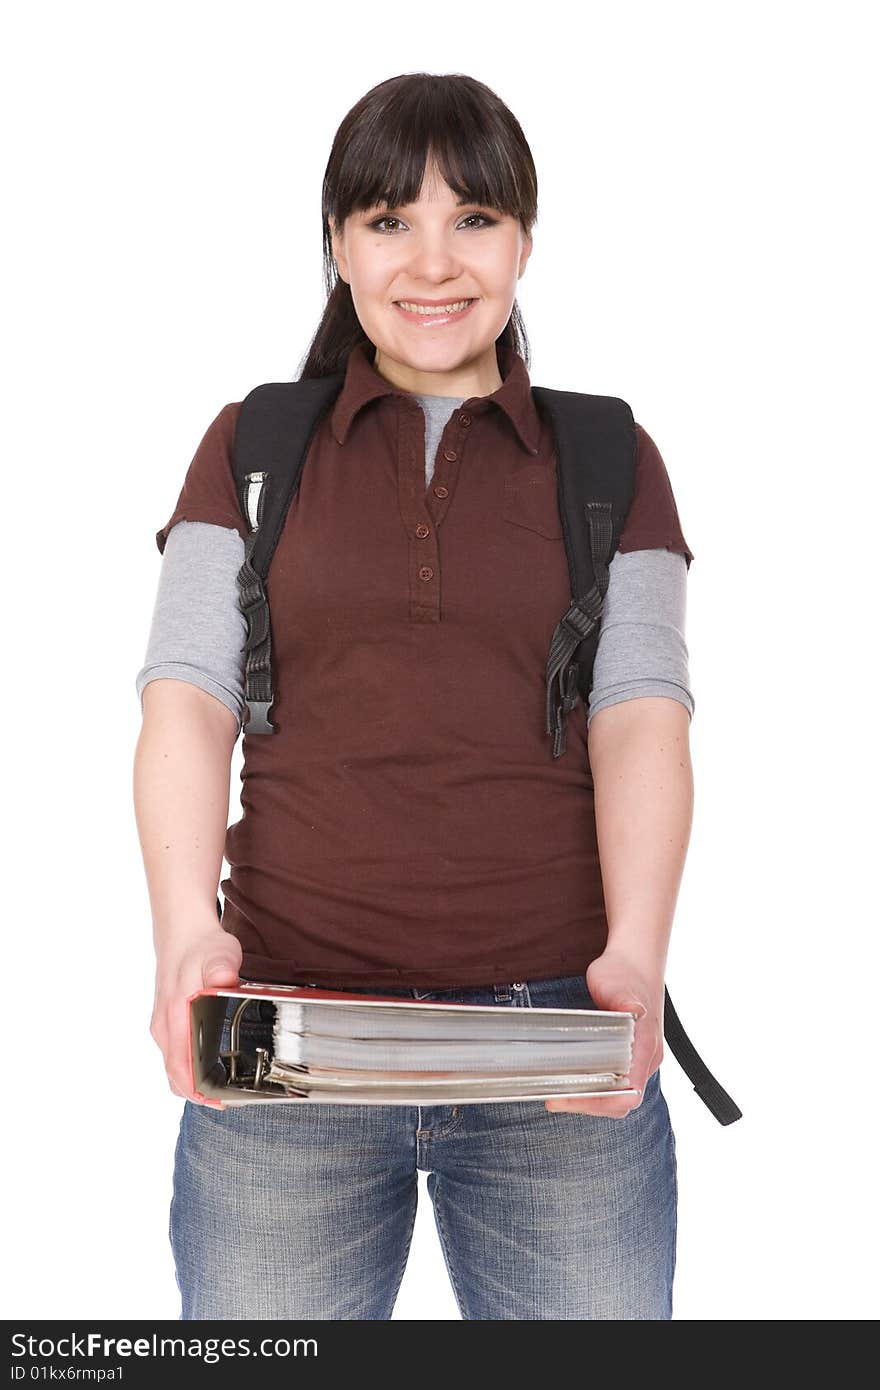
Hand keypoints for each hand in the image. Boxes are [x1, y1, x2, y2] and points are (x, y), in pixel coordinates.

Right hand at [150, 927, 242, 1106]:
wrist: (182, 932)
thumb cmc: (201, 945)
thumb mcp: (219, 952)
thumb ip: (221, 967)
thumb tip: (222, 979)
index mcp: (174, 1015)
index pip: (179, 1065)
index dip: (196, 1090)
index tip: (217, 1102)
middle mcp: (164, 1026)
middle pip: (174, 1074)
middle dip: (197, 1093)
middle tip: (226, 1101)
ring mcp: (164, 1026)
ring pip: (173, 1066)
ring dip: (192, 1083)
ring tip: (221, 1089)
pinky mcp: (168, 1023)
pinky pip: (175, 1055)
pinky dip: (188, 1068)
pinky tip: (209, 1068)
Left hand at [544, 946, 663, 1118]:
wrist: (633, 960)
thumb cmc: (625, 972)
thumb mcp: (619, 985)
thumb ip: (626, 1001)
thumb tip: (635, 1010)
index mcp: (647, 1047)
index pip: (628, 1094)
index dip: (599, 1103)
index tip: (568, 1098)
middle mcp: (647, 1057)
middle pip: (621, 1100)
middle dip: (589, 1104)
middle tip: (555, 1098)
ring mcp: (640, 1057)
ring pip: (618, 1093)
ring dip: (591, 1099)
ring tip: (560, 1094)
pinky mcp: (630, 1053)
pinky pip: (616, 1080)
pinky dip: (596, 1087)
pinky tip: (574, 1080)